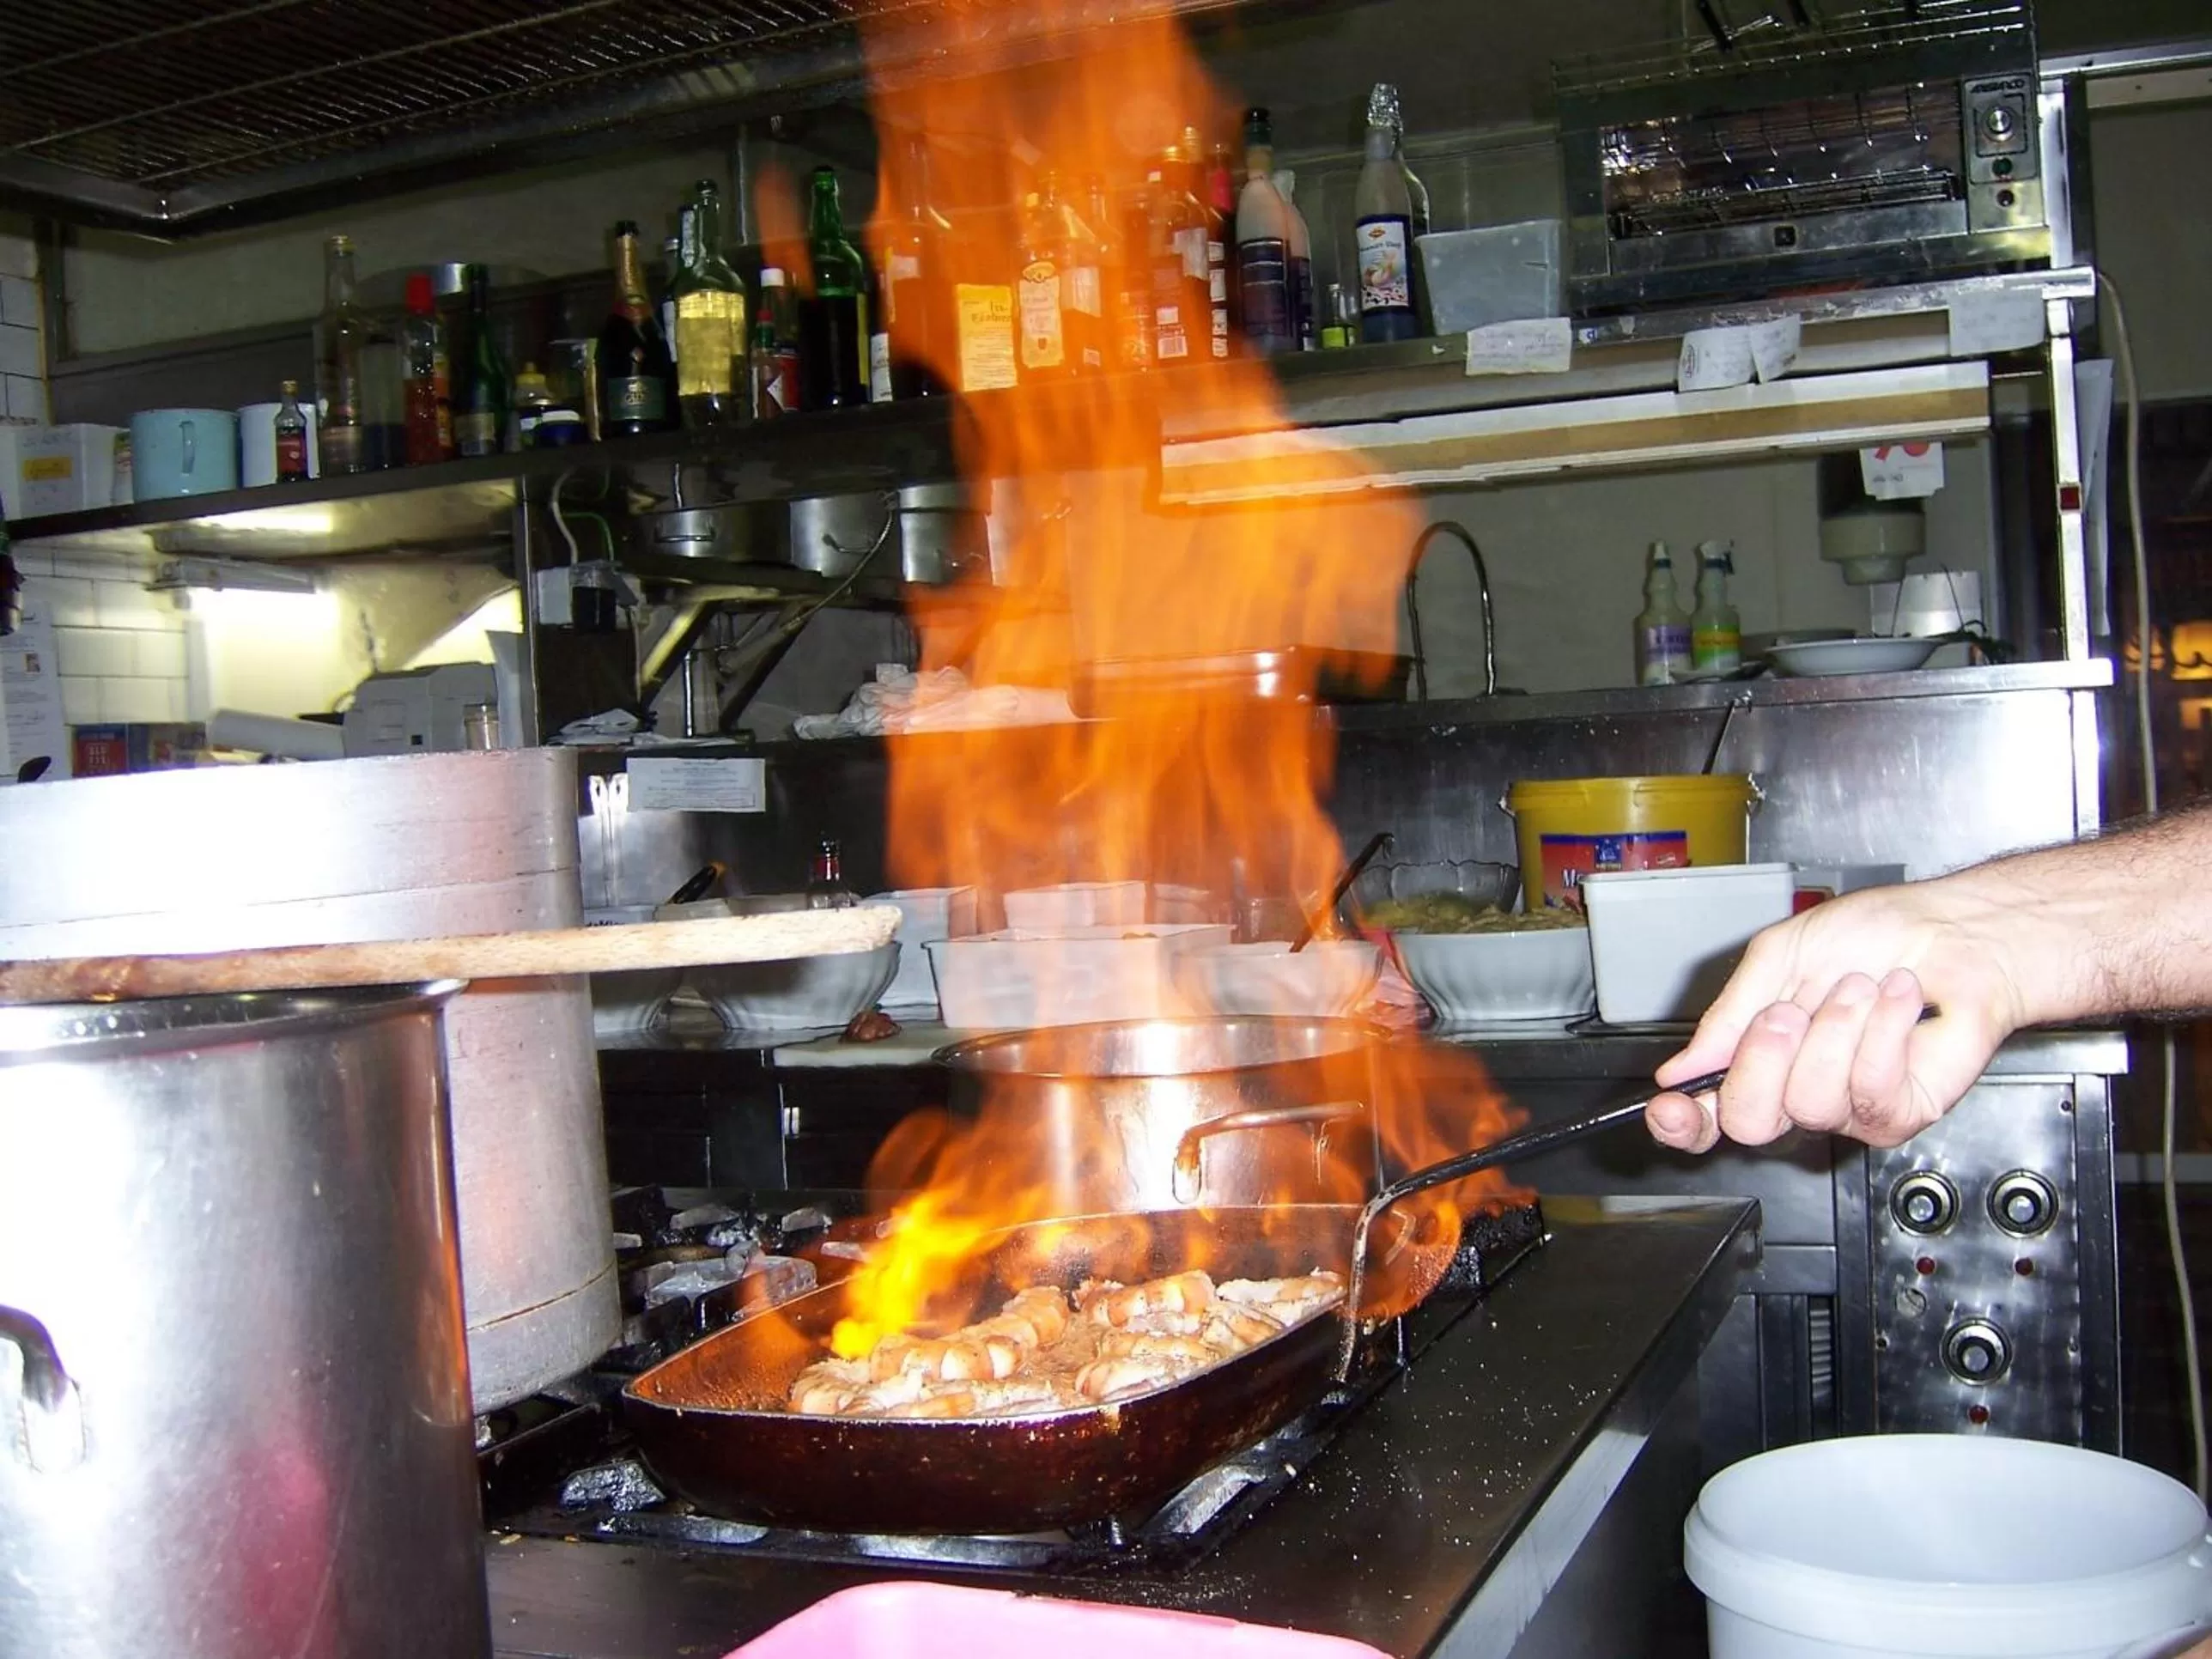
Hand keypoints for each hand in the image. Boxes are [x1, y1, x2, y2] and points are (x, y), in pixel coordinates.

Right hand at [1643, 880, 2032, 1152]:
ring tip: (1860, 988)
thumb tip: (1681, 1069)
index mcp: (1757, 1055)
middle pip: (1747, 1121)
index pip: (1707, 1114)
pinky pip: (1867, 1090)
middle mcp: (1796, 1090)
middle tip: (1789, 1011)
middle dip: (1762, 1057)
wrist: (1954, 933)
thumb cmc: (1876, 935)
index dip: (1682, 1121)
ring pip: (1809, 1102)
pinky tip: (1895, 1000)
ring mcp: (1847, 1108)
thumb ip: (1727, 1015)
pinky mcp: (1898, 1112)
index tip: (1670, 1103)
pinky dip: (1881, 1031)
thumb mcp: (1778, 956)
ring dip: (1835, 1028)